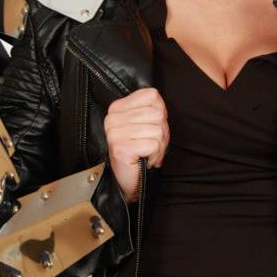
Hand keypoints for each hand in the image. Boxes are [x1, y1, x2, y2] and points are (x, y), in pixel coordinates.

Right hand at [104, 87, 169, 202]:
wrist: (127, 180)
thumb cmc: (138, 152)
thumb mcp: (143, 125)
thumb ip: (151, 110)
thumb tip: (162, 105)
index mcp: (117, 108)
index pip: (152, 96)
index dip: (161, 113)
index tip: (153, 128)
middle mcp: (113, 118)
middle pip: (158, 114)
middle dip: (162, 133)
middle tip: (152, 145)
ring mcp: (116, 133)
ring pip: (158, 130)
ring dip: (159, 147)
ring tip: (148, 153)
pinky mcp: (121, 148)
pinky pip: (154, 145)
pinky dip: (155, 155)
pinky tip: (145, 159)